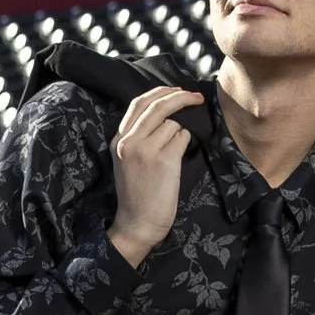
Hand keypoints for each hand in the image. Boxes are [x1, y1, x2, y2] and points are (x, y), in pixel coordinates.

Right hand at [107, 86, 204, 265]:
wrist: (137, 223)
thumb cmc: (137, 193)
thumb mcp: (126, 160)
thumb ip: (138, 136)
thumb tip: (166, 111)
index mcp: (118, 139)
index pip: (138, 103)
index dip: (160, 92)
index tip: (176, 90)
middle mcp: (129, 141)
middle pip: (157, 105)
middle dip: (180, 97)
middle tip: (196, 97)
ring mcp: (146, 150)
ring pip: (173, 124)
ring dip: (181, 132)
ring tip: (173, 153)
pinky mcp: (164, 161)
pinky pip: (183, 138)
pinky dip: (186, 143)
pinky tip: (179, 158)